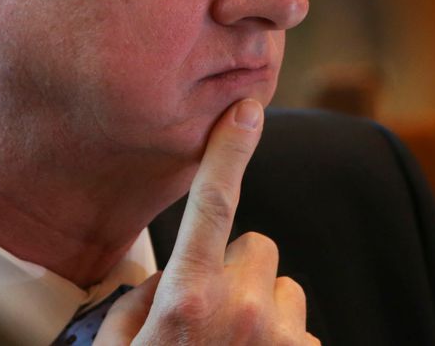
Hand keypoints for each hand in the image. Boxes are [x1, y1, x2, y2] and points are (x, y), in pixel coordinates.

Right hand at [95, 99, 319, 345]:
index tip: (247, 111)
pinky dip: (276, 337)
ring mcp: (280, 336)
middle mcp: (241, 309)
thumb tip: (164, 280)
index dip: (229, 151)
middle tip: (208, 312)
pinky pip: (296, 324)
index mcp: (188, 298)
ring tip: (230, 341)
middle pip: (255, 247)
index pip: (212, 204)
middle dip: (234, 268)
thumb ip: (138, 298)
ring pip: (281, 286)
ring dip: (258, 303)